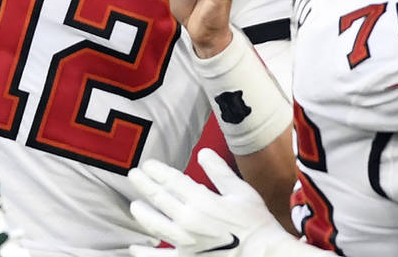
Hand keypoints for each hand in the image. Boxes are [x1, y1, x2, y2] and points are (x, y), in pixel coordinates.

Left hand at [127, 148, 301, 256]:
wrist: (264, 254)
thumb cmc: (255, 222)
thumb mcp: (240, 191)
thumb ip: (219, 171)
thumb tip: (203, 152)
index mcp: (201, 200)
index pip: (171, 180)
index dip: (156, 170)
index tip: (147, 164)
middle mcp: (188, 220)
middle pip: (159, 198)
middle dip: (144, 185)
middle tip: (133, 175)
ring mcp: (185, 241)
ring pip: (154, 224)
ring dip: (142, 213)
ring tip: (134, 206)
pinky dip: (145, 253)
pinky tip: (134, 249)